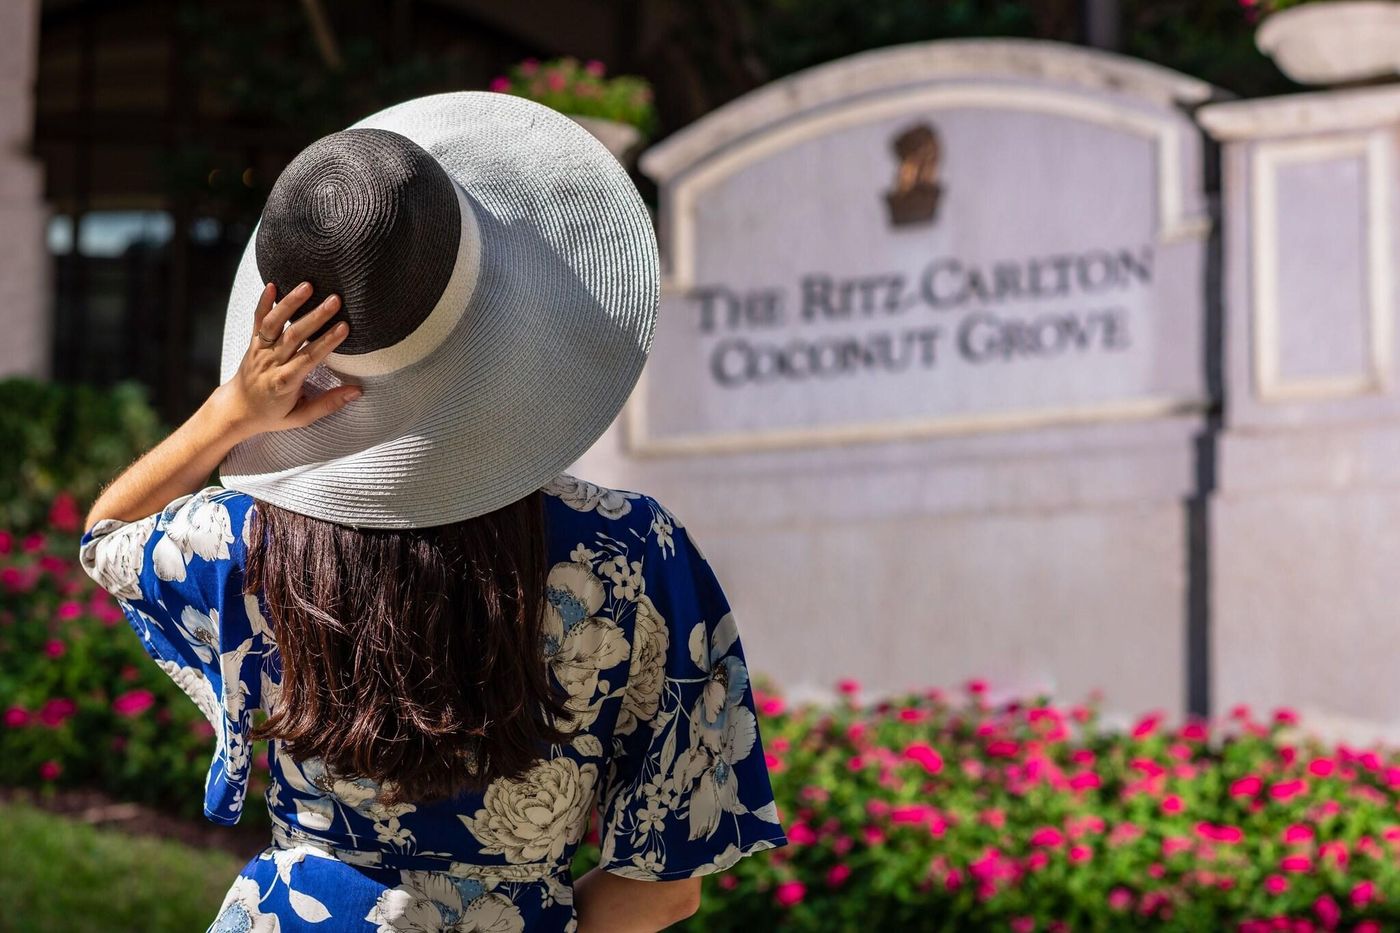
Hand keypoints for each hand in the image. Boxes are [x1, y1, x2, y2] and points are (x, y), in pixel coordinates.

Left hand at [213, 280, 361, 438]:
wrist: (236, 410)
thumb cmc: (271, 415)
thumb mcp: (301, 417)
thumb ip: (328, 404)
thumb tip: (357, 391)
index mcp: (284, 382)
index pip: (308, 358)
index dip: (326, 342)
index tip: (344, 327)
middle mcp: (270, 362)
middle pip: (294, 335)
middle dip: (315, 316)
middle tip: (334, 300)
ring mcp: (260, 350)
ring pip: (274, 323)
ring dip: (291, 302)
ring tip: (308, 285)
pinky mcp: (253, 342)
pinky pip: (257, 320)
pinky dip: (263, 302)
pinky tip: (272, 284)